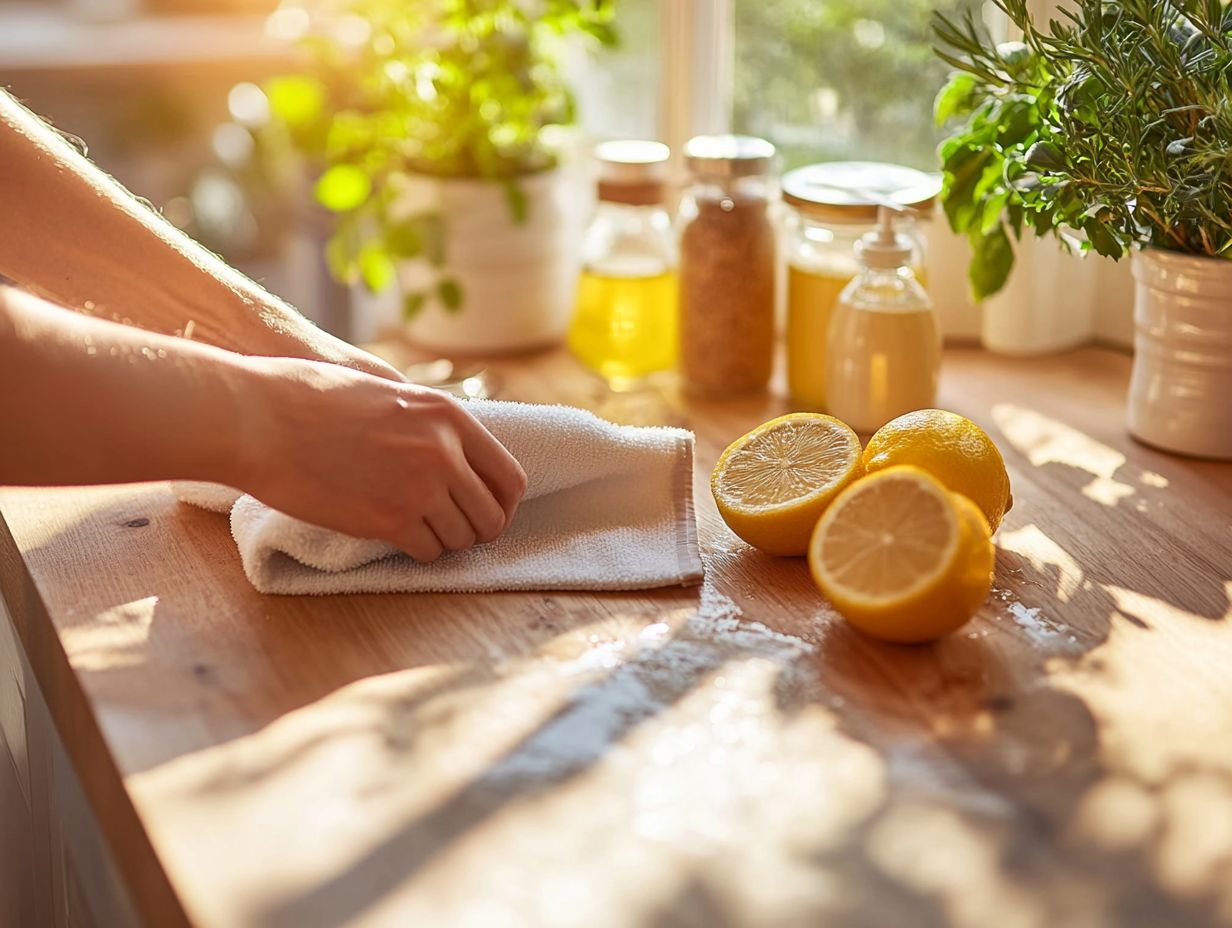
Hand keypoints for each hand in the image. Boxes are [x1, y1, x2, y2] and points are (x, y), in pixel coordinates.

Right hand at [239, 358, 526, 560]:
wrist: (260, 419)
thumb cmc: (311, 398)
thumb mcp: (388, 391)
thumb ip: (426, 420)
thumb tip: (453, 448)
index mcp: (449, 416)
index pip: (509, 476)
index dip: (502, 502)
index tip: (486, 511)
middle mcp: (444, 452)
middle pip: (492, 516)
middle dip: (477, 530)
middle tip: (453, 531)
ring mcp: (420, 488)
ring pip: (462, 539)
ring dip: (445, 541)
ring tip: (418, 530)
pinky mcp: (389, 520)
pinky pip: (427, 552)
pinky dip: (418, 552)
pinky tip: (398, 538)